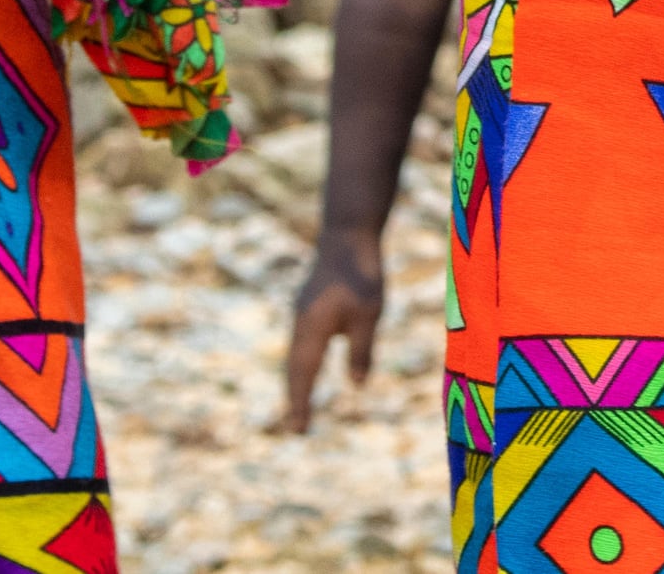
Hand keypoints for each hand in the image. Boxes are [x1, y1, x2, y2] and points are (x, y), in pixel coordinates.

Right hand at [279, 230, 383, 429]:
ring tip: (299, 408)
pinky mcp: (308, 305)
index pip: (303, 375)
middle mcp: (300, 323)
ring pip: (295, 356)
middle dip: (295, 399)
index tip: (299, 431)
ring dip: (297, 382)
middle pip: (294, 369)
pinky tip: (307, 370)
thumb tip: (357, 385)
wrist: (348, 233)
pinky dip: (301, 364)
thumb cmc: (362, 273)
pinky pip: (301, 343)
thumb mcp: (369, 314)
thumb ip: (361, 350)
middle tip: (296, 429)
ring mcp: (302, 313)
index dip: (301, 404)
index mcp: (312, 328)